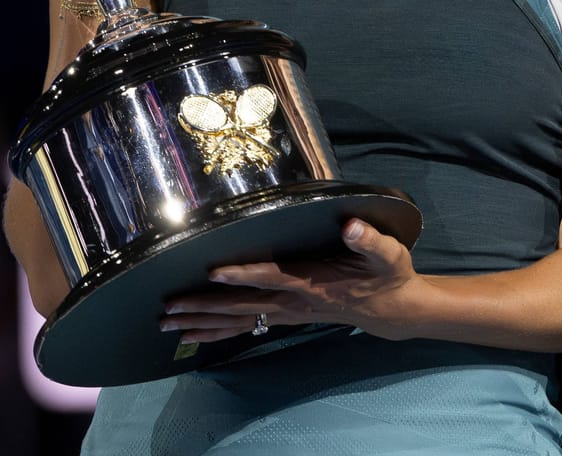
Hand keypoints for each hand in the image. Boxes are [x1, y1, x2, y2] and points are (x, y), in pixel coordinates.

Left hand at [161, 219, 421, 343]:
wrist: (392, 309)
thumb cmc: (388, 276)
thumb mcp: (388, 255)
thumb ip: (369, 240)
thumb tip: (351, 225)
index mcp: (312, 282)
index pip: (272, 276)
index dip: (244, 275)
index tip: (213, 270)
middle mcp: (294, 302)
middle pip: (242, 306)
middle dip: (204, 307)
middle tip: (169, 310)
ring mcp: (289, 312)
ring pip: (239, 320)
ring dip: (203, 322)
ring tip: (169, 325)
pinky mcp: (287, 316)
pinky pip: (247, 327)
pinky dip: (218, 332)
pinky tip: (195, 336)